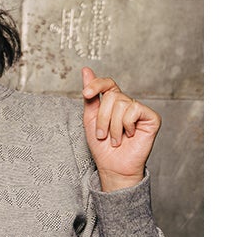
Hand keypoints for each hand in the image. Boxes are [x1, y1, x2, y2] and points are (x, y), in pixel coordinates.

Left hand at [80, 67, 159, 191]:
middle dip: (102, 118)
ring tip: (115, 139)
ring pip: (122, 104)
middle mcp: (128, 103)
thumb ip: (90, 97)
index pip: (108, 83)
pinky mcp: (151, 117)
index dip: (96, 85)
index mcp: (114, 102)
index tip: (85, 94)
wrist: (113, 166)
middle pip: (112, 96)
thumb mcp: (90, 119)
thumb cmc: (102, 146)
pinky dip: (126, 125)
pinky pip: (134, 110)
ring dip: (113, 126)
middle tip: (103, 135)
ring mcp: (140, 110)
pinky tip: (129, 135)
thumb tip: (86, 71)